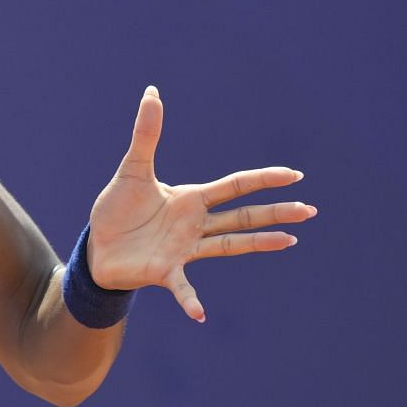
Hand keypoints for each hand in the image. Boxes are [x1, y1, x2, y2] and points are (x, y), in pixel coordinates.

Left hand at [86, 86, 315, 322]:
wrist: (97, 247)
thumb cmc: (117, 211)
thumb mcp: (132, 169)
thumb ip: (145, 135)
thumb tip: (151, 92)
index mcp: (191, 199)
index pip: (234, 186)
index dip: (263, 179)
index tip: (294, 174)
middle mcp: (195, 225)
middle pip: (243, 216)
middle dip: (275, 212)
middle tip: (309, 210)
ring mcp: (184, 250)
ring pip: (229, 245)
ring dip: (259, 243)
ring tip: (290, 242)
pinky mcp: (165, 272)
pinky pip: (183, 287)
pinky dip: (191, 301)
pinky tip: (201, 315)